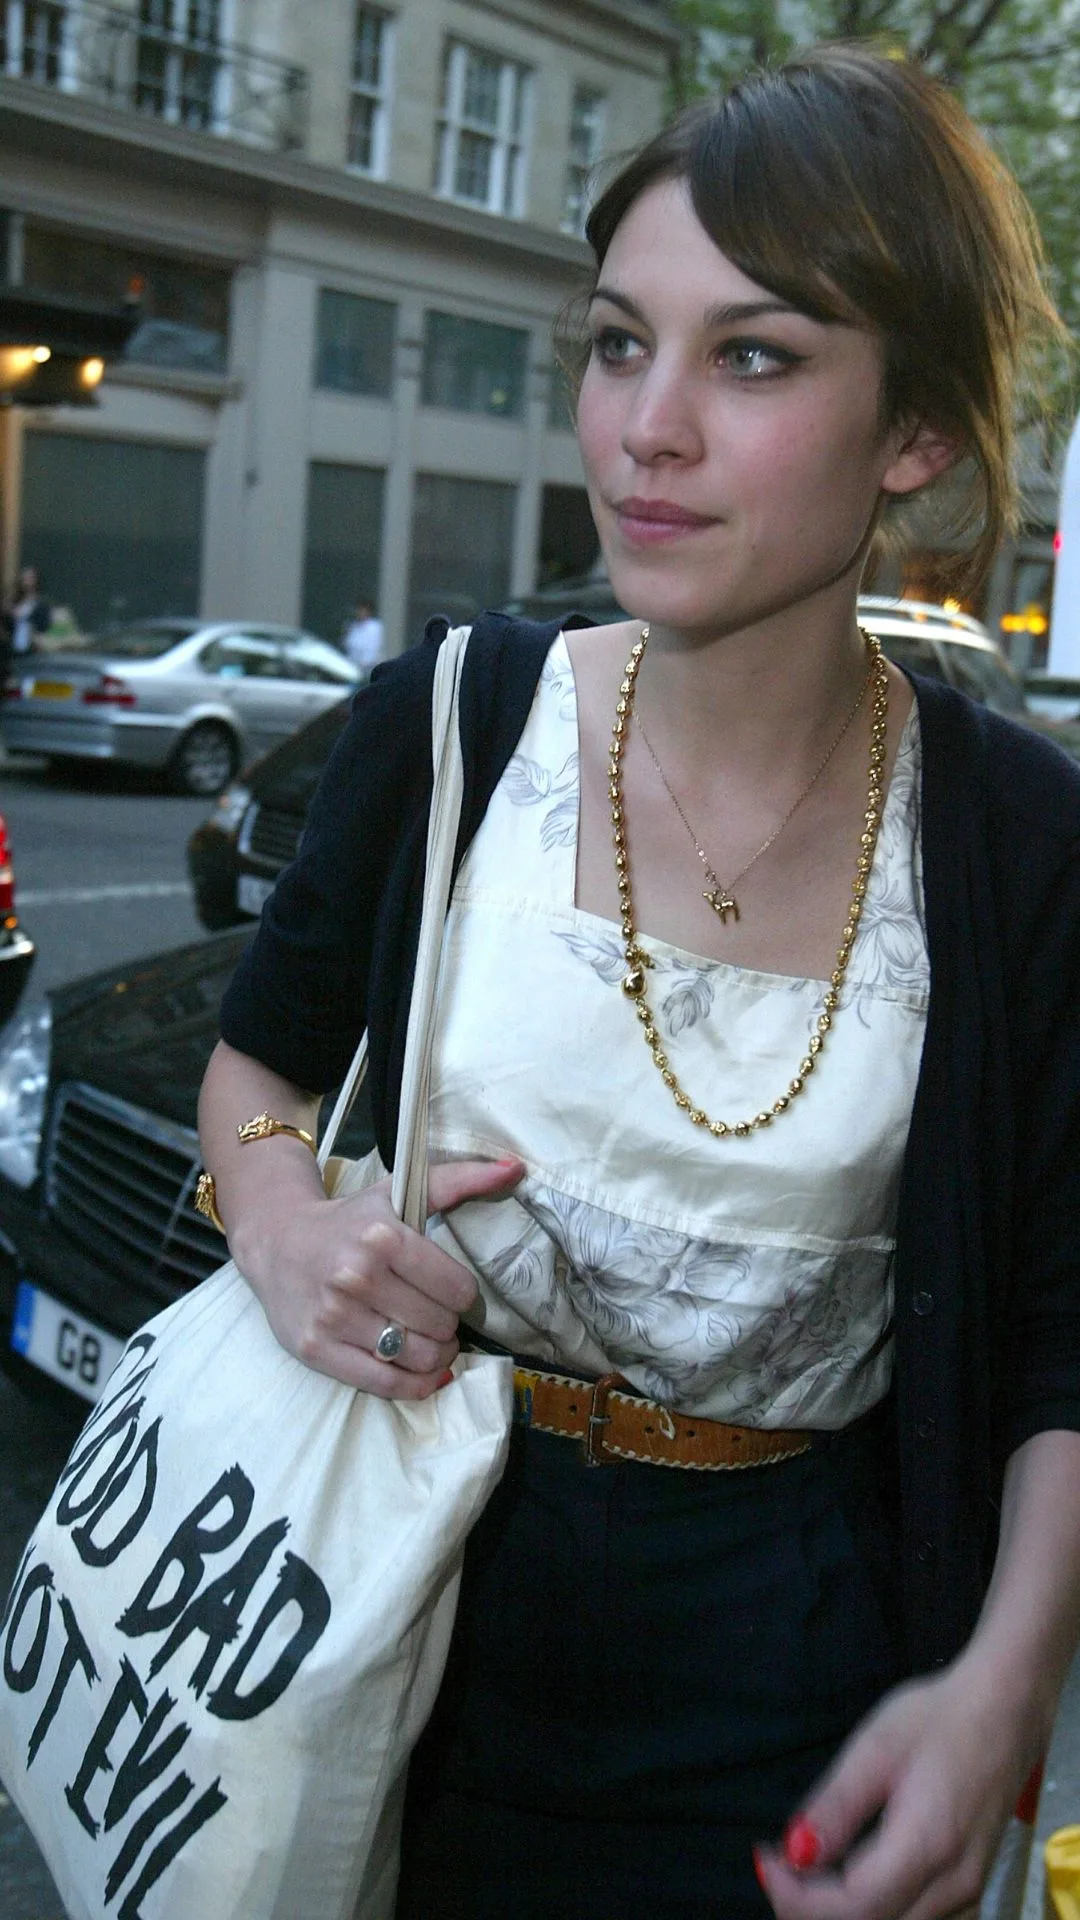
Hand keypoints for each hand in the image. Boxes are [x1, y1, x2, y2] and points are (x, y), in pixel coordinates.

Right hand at [240, 1155, 524, 1396]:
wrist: (277, 1242)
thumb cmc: (349, 1220)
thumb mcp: (400, 1192)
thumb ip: (459, 1180)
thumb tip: (515, 1168)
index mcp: (382, 1237)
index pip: (457, 1289)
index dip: (463, 1295)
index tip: (451, 1290)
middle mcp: (356, 1277)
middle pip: (440, 1324)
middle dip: (448, 1324)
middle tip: (437, 1315)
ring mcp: (334, 1317)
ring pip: (417, 1357)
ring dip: (436, 1355)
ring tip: (430, 1340)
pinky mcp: (316, 1349)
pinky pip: (384, 1384)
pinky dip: (415, 1385)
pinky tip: (423, 1372)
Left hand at [754, 1661, 1040, 1919]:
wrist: (1004, 1710)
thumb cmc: (940, 1718)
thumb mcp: (876, 1748)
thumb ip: (835, 1806)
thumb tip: (794, 1853)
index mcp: (927, 1847)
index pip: (853, 1909)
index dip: (798, 1897)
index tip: (766, 1860)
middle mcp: (954, 1885)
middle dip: (812, 1910)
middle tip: (781, 1868)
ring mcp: (968, 1892)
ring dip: (843, 1914)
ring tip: (810, 1875)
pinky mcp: (970, 1888)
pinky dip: (877, 1914)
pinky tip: (851, 1885)